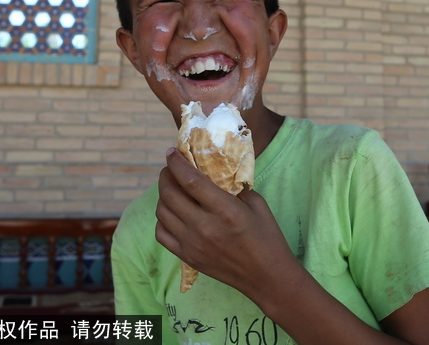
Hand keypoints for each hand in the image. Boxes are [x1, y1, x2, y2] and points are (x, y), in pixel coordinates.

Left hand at [155, 147, 296, 296]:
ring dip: (163, 195)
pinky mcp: (187, 257)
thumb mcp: (257, 204)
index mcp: (225, 210)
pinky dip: (162, 218)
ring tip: (172, 188)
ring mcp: (192, 244)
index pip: (190, 181)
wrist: (266, 277)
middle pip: (170, 194)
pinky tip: (172, 212)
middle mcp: (204, 227)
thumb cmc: (267, 236)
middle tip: (170, 168)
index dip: (176, 163)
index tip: (171, 152)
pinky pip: (161, 233)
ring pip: (162, 212)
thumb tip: (214, 170)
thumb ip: (233, 187)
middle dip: (166, 176)